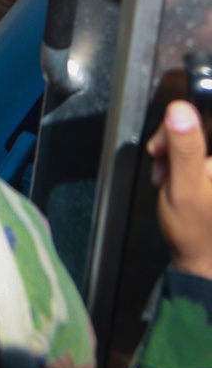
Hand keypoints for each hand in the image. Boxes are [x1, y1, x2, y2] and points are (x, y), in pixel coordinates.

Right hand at [147, 101, 211, 279]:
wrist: (200, 259)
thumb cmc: (194, 229)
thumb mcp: (185, 187)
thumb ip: (184, 148)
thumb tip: (181, 109)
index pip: (207, 115)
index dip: (187, 120)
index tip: (168, 138)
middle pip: (202, 124)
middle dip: (175, 137)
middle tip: (159, 157)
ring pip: (197, 135)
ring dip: (174, 148)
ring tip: (164, 173)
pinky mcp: (210, 170)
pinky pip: (196, 149)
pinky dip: (179, 158)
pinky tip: (171, 175)